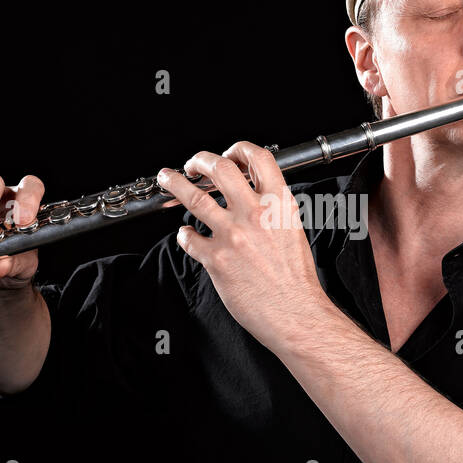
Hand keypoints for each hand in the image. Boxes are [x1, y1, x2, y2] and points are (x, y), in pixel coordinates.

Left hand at [158, 142, 333, 353]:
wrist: (295, 314)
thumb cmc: (295, 279)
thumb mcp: (292, 230)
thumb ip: (272, 208)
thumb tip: (251, 193)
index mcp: (279, 204)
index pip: (257, 157)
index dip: (237, 149)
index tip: (227, 154)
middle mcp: (255, 214)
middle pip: (219, 168)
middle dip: (199, 160)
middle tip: (191, 165)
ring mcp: (233, 235)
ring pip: (193, 197)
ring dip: (174, 183)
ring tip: (166, 179)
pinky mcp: (216, 259)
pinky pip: (188, 237)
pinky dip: (183, 234)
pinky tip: (186, 235)